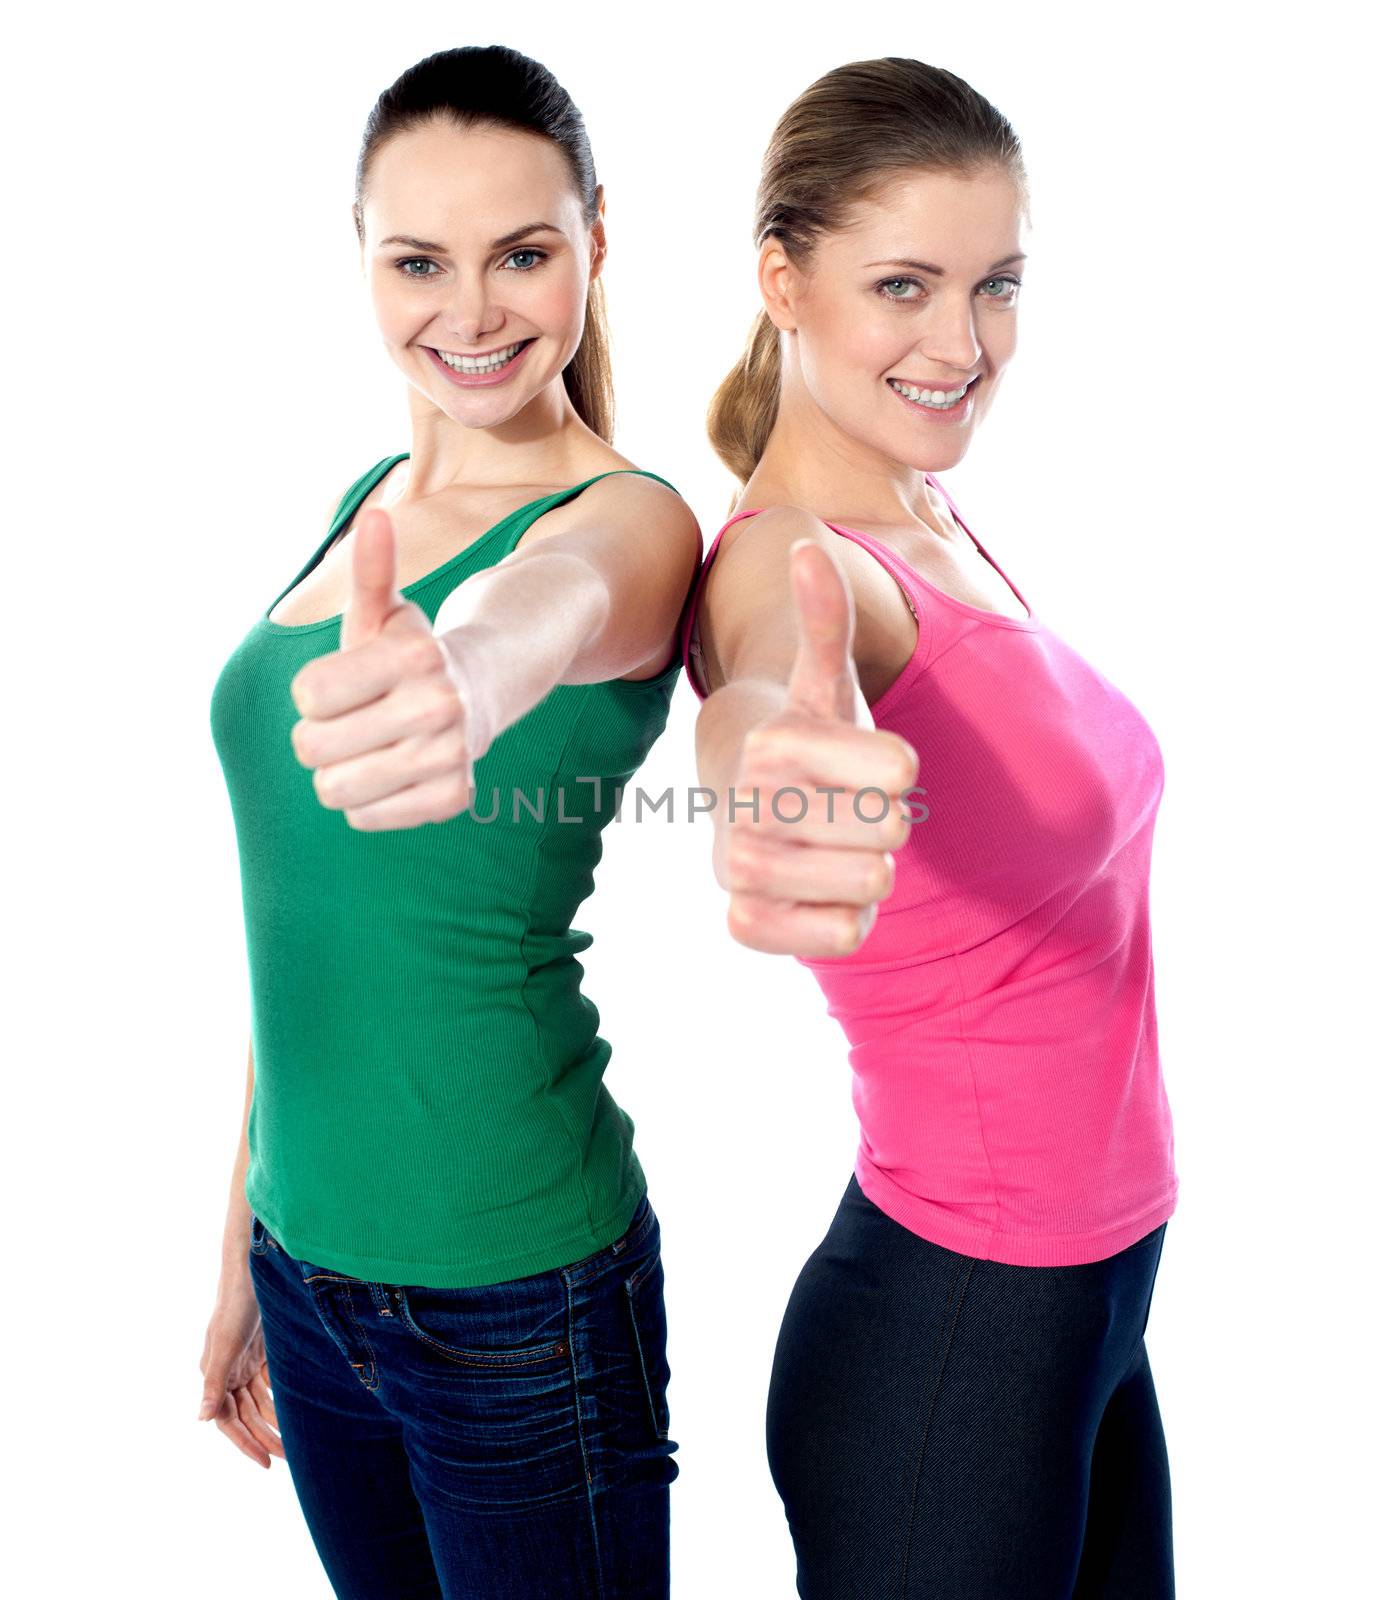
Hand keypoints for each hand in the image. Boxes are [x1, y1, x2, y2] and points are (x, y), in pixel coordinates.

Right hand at [197, 1274, 284, 1467]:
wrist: (253, 1271)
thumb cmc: (235, 1306)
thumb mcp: (225, 1346)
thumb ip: (213, 1383)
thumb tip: (200, 1419)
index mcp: (215, 1376)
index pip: (228, 1421)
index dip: (245, 1443)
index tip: (266, 1463)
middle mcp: (228, 1373)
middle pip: (247, 1415)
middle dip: (265, 1436)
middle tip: (288, 1457)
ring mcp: (245, 1363)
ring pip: (260, 1401)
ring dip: (275, 1419)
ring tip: (296, 1440)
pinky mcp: (261, 1351)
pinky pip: (271, 1382)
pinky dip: (282, 1396)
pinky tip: (298, 1410)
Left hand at [288, 507, 481, 828]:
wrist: (482, 693)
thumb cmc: (411, 654)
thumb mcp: (385, 614)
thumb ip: (372, 571)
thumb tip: (376, 517)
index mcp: (413, 657)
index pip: (307, 695)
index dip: (312, 692)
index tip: (340, 686)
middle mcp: (438, 707)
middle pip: (311, 749)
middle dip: (318, 737)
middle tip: (350, 723)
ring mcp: (448, 757)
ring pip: (334, 791)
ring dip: (339, 773)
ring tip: (367, 751)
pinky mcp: (451, 798)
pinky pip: (365, 818)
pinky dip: (368, 803)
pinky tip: (392, 774)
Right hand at [716, 539, 918, 957]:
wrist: (744, 806)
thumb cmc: (805, 741)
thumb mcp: (823, 679)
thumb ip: (825, 619)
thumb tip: (808, 547)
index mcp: (776, 742)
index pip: (904, 770)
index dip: (898, 768)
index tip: (859, 760)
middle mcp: (748, 806)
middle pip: (893, 830)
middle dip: (883, 820)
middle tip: (844, 806)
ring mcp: (742, 870)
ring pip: (873, 885)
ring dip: (867, 869)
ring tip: (832, 845)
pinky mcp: (745, 924)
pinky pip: (843, 936)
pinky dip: (846, 918)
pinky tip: (817, 888)